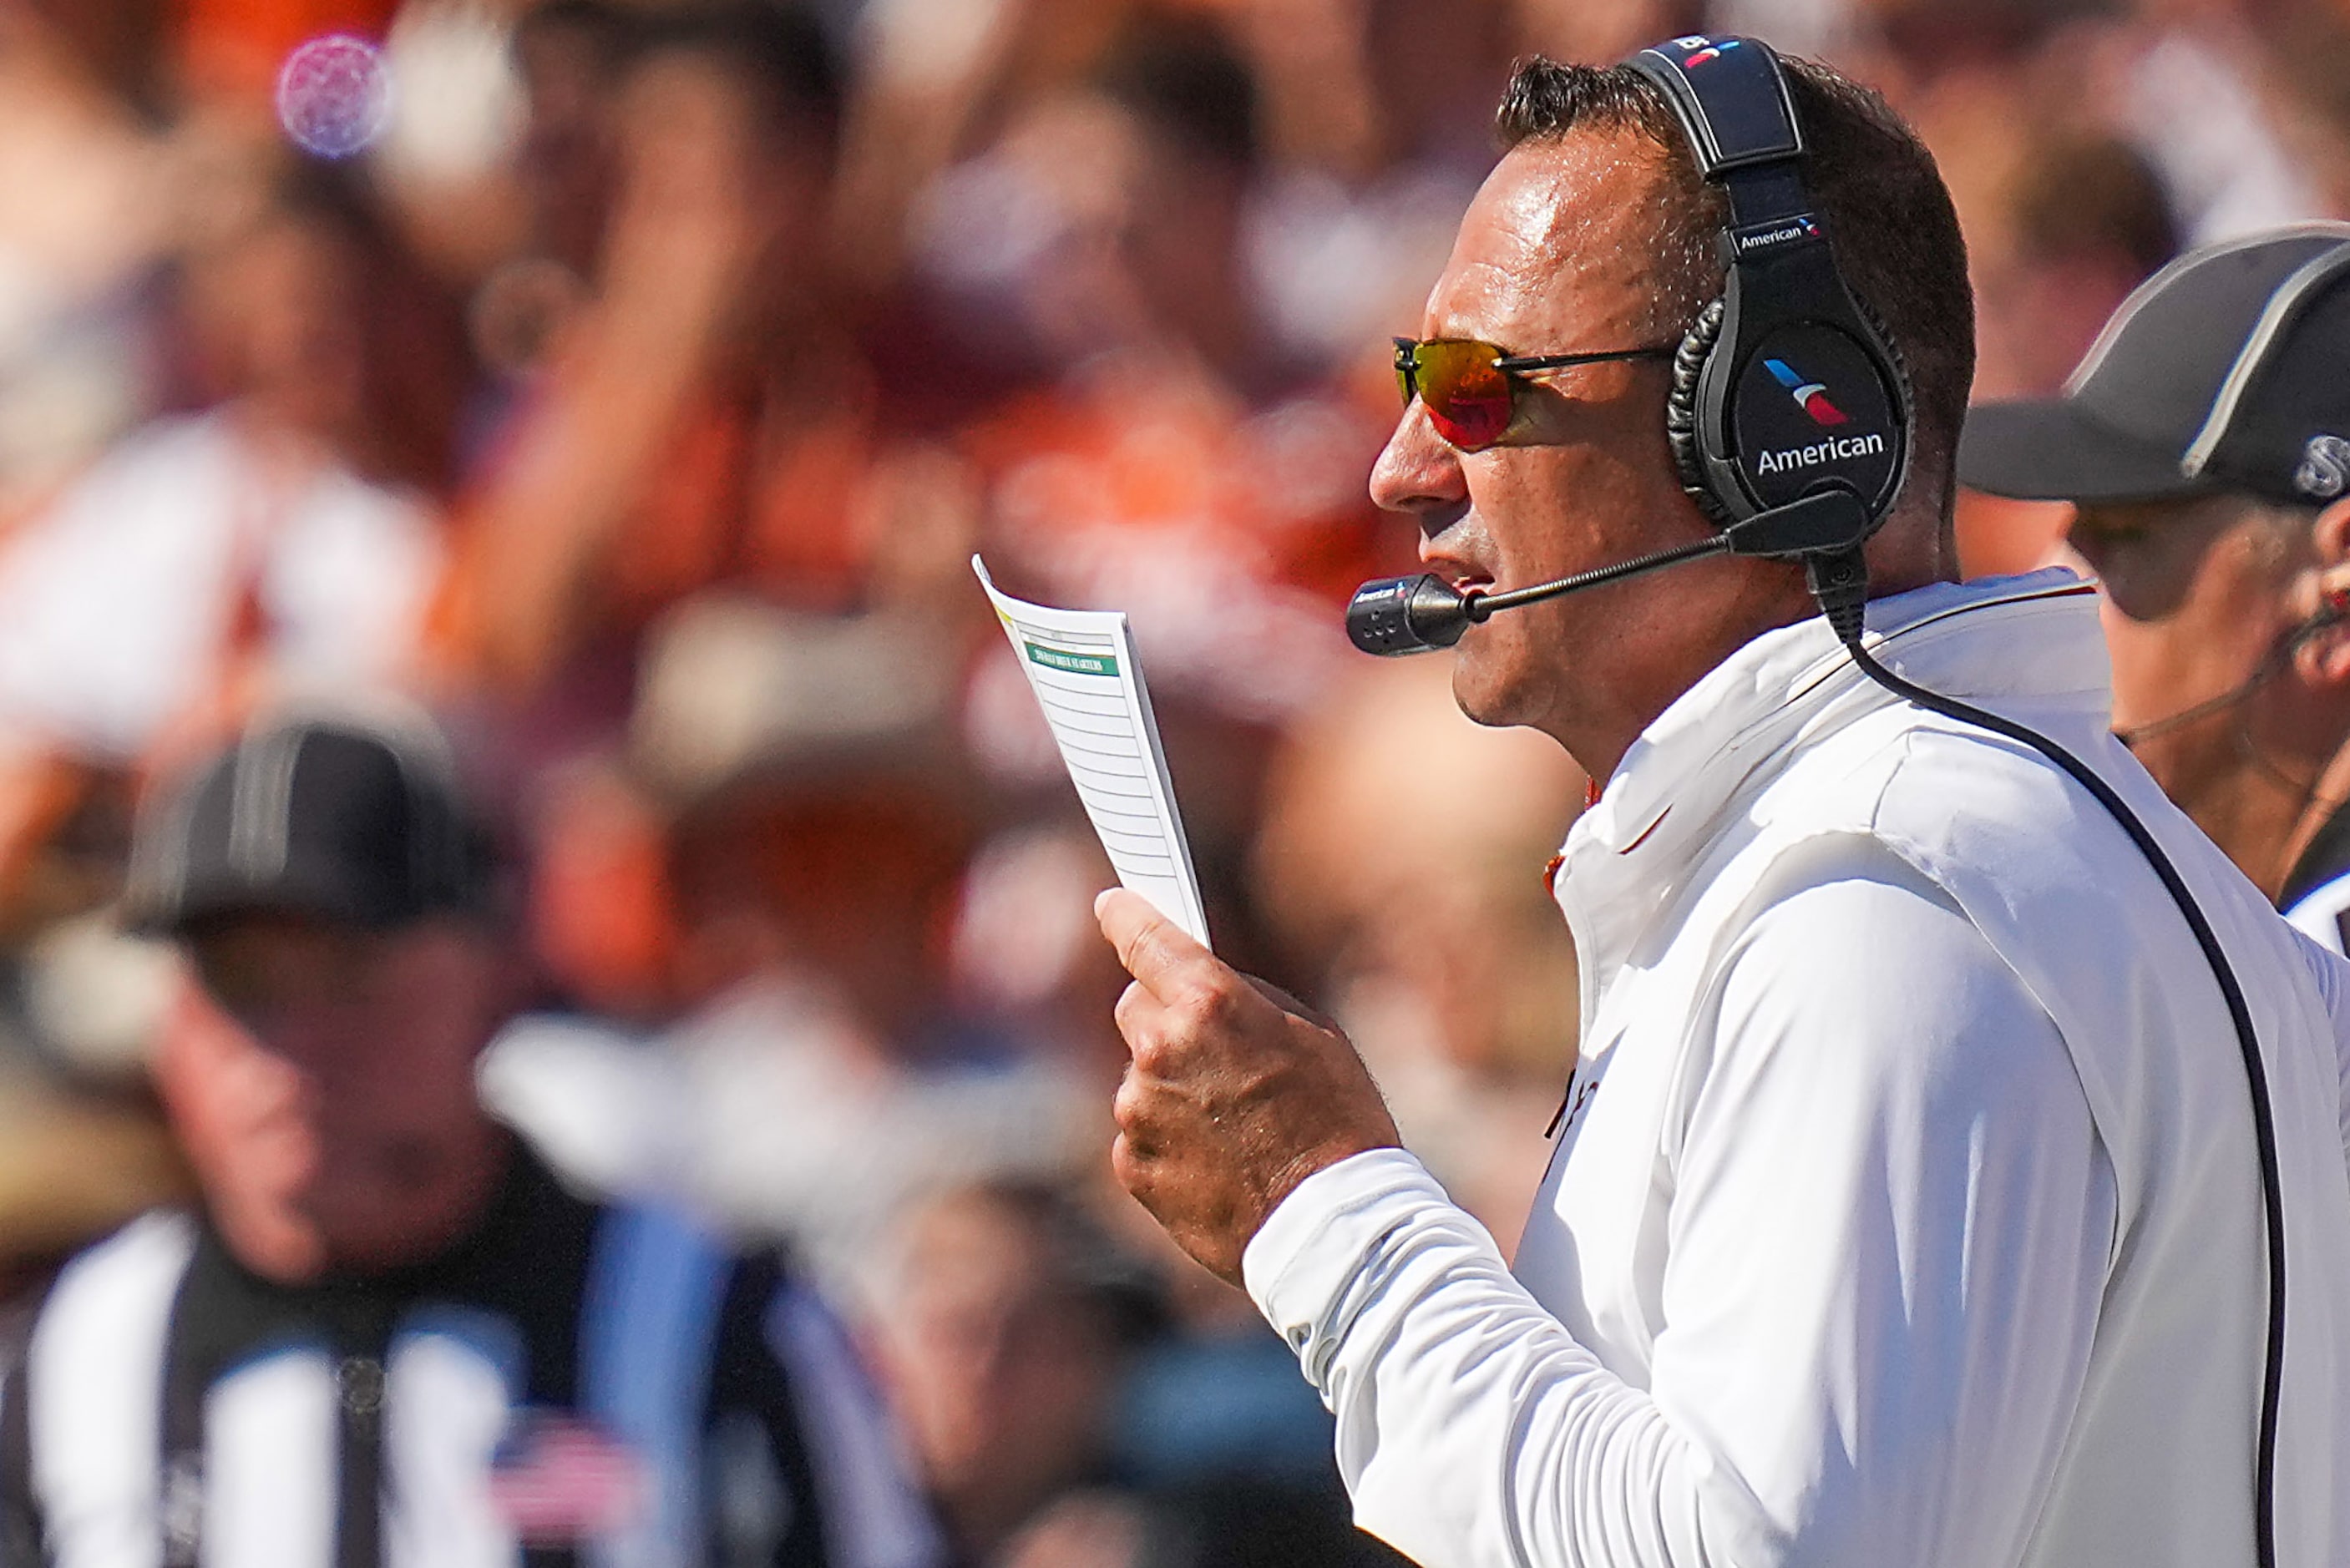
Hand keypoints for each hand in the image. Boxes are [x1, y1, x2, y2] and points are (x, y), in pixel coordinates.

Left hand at [1096, 889, 1399, 1284]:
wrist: (1331, 1227)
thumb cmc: (1338, 1121)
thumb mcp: (1311, 1033)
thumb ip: (1244, 999)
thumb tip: (1202, 987)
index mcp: (1208, 1003)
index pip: (1144, 938)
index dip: (1126, 916)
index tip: (1113, 905)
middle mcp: (1161, 1049)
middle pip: (1134, 1008)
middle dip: (1165, 1019)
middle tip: (1212, 1048)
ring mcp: (1138, 1109)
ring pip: (1140, 1077)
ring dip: (1171, 1087)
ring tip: (1232, 1124)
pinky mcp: (1131, 1163)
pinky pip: (1141, 1132)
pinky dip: (1168, 1138)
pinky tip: (1217, 1160)